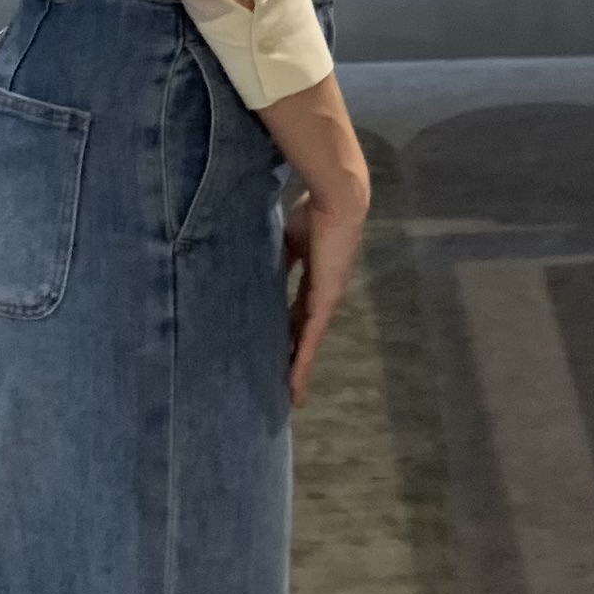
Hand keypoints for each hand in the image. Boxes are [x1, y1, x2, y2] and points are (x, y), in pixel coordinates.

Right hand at [283, 184, 368, 408]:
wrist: (337, 201)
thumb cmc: (314, 211)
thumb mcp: (289, 238)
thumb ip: (279, 256)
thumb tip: (255, 265)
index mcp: (314, 277)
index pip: (298, 310)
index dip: (289, 329)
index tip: (278, 345)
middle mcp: (322, 293)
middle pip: (305, 332)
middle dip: (295, 355)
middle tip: (284, 380)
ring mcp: (326, 300)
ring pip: (310, 342)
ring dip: (299, 368)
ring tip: (290, 393)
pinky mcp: (325, 302)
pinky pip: (311, 339)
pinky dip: (303, 362)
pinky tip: (294, 382)